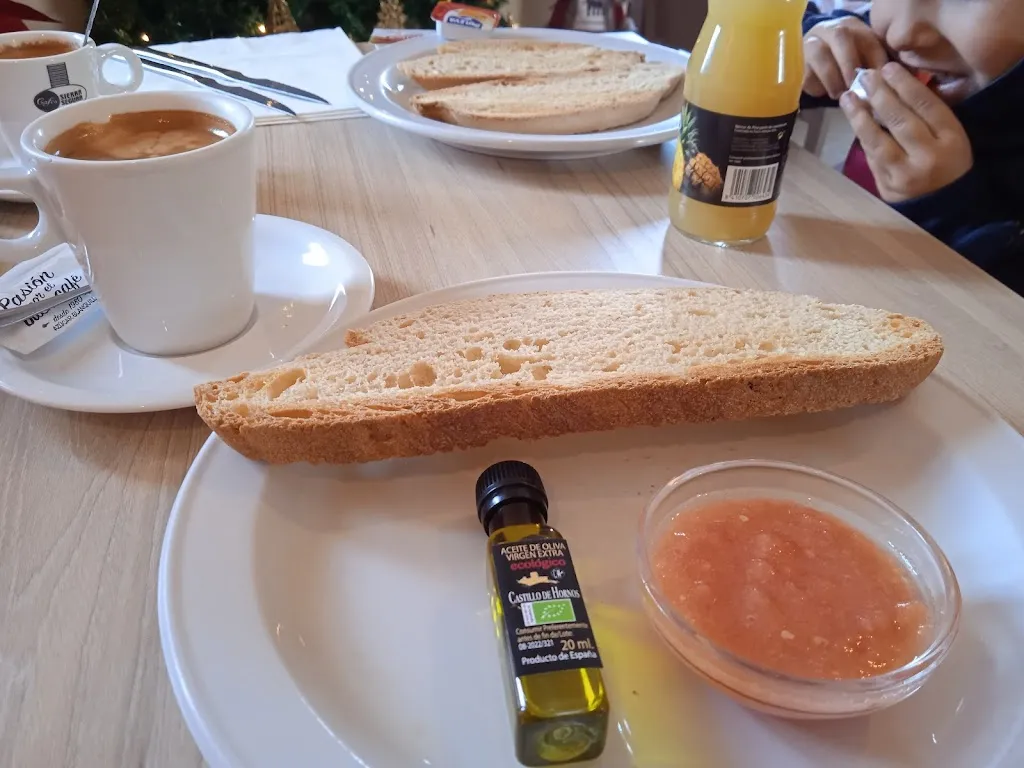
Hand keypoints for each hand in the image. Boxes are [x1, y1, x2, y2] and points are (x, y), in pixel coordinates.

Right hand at [803, 17, 888, 98]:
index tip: (879, 80)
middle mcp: (829, 29)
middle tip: (854, 86)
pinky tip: (823, 93)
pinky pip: (804, 73)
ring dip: (832, 77)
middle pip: (840, 37)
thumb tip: (883, 79)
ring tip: (838, 94)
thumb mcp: (862, 58)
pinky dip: (816, 85)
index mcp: (851, 26)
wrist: (810, 63)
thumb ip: (873, 64)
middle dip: (849, 63)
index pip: (868, 39)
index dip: (875, 59)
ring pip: (819, 54)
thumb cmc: (843, 63)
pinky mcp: (796, 63)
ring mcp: (810, 44)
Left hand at [840, 62, 972, 202]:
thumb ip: (928, 116)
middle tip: (865, 76)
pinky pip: (872, 157)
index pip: (926, 105)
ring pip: (878, 141)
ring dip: (860, 117)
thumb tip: (895, 88)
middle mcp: (929, 156)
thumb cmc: (948, 163)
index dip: (904, 84)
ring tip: (848, 97)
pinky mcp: (887, 187)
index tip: (888, 68)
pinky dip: (862, 137)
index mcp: (952, 139)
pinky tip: (854, 121)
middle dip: (880, 95)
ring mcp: (905, 174)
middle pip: (900, 120)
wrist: (947, 207)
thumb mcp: (951, 137)